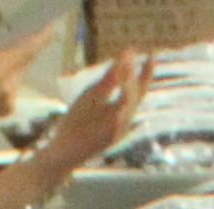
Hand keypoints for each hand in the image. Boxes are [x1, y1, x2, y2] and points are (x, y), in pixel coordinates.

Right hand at [0, 3, 47, 133]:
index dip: (43, 35)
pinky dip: (7, 75)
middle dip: (24, 44)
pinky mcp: (7, 109)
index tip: (51, 24)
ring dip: (14, 60)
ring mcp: (10, 99)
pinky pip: (14, 85)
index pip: (30, 49)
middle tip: (18, 30)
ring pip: (20, 72)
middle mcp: (8, 85)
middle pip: (27, 59)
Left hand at [26, 49, 148, 175]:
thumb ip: (108, 80)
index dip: (146, 72)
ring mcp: (113, 133)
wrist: (61, 151)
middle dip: (132, 78)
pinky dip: (117, 121)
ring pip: (125, 113)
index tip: (153, 53)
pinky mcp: (102, 143)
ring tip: (127, 76)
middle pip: (134, 98)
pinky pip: (113, 131)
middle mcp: (122, 121)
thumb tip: (124, 57)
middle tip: (130, 57)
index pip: (138, 89)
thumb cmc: (78, 123)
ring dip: (127, 94)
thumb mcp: (93, 96)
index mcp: (121, 109)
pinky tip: (119, 111)